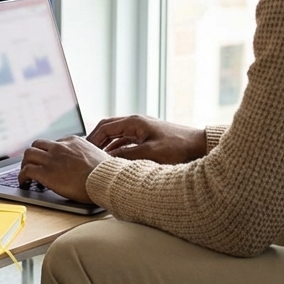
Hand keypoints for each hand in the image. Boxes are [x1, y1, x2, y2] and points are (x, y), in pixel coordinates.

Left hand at [16, 135, 108, 202]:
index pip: (54, 143)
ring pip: (28, 154)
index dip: (49, 153)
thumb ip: (87, 155)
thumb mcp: (98, 155)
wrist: (105, 180)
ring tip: (25, 173)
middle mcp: (60, 147)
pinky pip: (26, 170)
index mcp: (72, 141)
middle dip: (34, 154)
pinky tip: (24, 182)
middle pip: (37, 145)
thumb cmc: (106, 172)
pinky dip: (22, 176)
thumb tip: (88, 163)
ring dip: (25, 164)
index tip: (49, 161)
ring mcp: (51, 159)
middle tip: (33, 164)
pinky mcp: (45, 173)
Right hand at [87, 115, 205, 164]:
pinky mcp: (149, 138)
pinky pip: (127, 141)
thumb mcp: (150, 153)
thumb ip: (127, 156)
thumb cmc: (178, 147)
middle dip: (96, 140)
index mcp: (135, 122)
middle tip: (87, 153)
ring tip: (97, 159)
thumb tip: (107, 161)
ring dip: (107, 146)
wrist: (199, 145)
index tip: (84, 150)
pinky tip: (115, 160)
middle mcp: (137, 123)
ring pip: (117, 136)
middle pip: (109, 129)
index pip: (105, 127)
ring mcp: (143, 130)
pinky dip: (118, 149)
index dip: (92, 139)